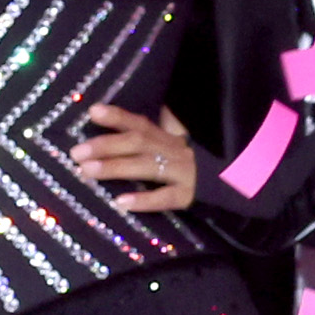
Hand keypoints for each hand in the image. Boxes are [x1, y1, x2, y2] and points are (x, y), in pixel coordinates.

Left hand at [71, 101, 198, 213]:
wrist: (238, 180)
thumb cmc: (195, 165)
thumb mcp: (178, 145)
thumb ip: (158, 132)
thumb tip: (136, 115)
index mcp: (168, 138)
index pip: (140, 123)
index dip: (117, 116)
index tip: (92, 111)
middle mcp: (174, 151)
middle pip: (138, 143)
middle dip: (105, 145)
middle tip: (76, 152)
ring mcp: (184, 172)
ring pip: (147, 167)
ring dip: (116, 167)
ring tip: (87, 171)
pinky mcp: (190, 196)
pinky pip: (166, 198)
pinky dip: (144, 200)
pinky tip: (121, 202)